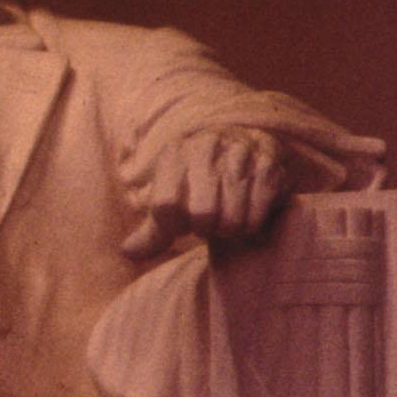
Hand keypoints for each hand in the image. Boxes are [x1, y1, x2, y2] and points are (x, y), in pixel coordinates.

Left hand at [123, 126, 293, 256]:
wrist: (244, 144)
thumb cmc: (199, 180)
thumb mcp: (171, 195)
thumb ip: (152, 230)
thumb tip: (128, 253)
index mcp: (174, 152)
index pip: (165, 206)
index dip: (173, 225)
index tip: (180, 223)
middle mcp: (206, 147)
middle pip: (202, 215)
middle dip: (205, 228)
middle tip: (208, 222)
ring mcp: (240, 154)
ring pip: (232, 220)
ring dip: (229, 229)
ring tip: (227, 217)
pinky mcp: (268, 166)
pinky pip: (256, 218)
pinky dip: (250, 226)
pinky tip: (246, 212)